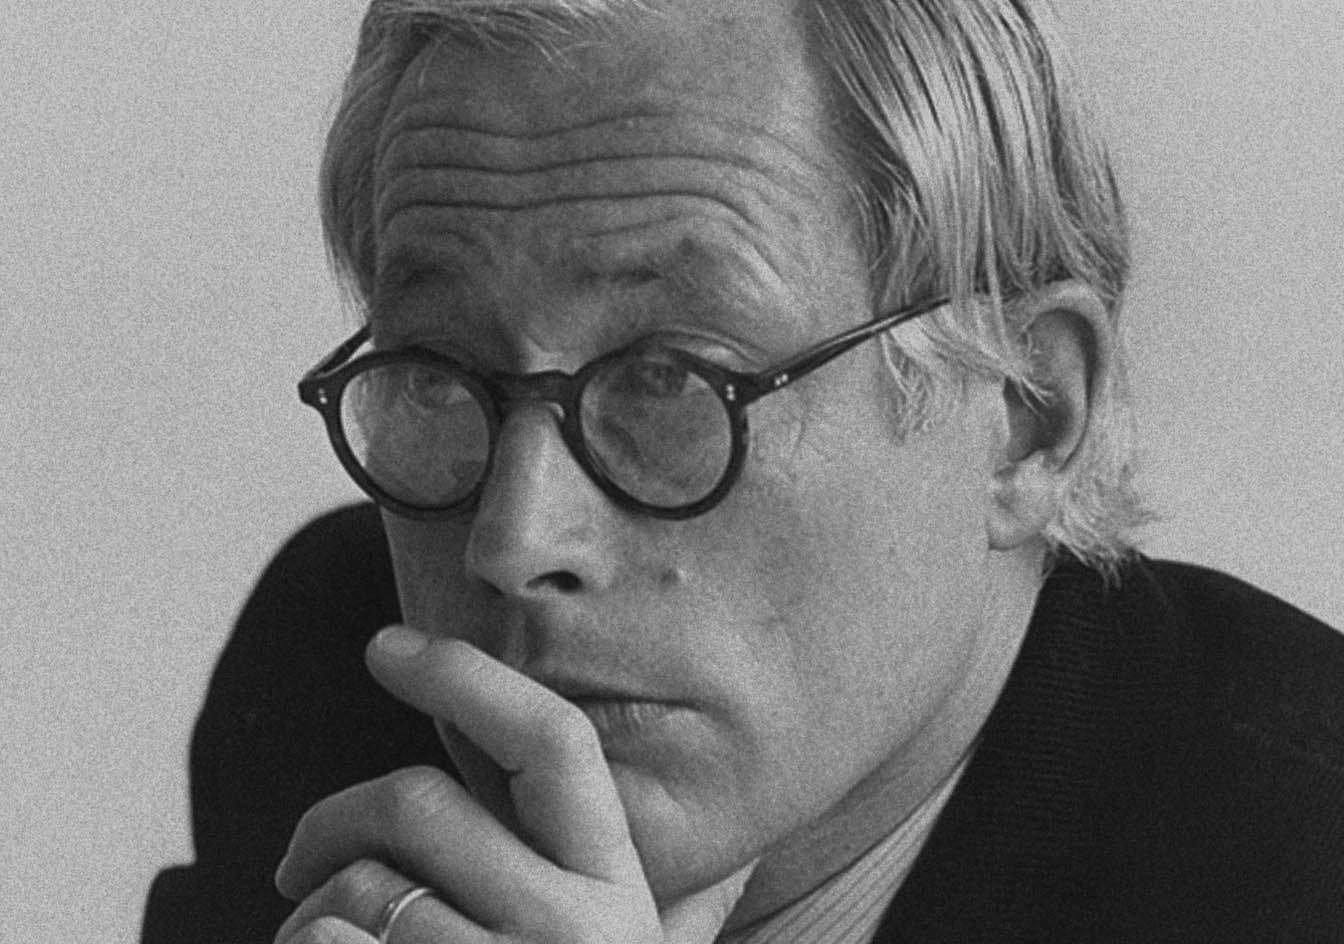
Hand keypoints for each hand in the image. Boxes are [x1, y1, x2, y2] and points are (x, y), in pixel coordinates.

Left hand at [273, 626, 755, 942]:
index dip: (469, 676)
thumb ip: (684, 920)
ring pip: (352, 891)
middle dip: (332, 820)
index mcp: (620, 895)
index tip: (386, 647)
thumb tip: (738, 864)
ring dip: (303, 914)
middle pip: (419, 804)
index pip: (553, 745)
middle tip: (301, 860)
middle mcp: (571, 934)